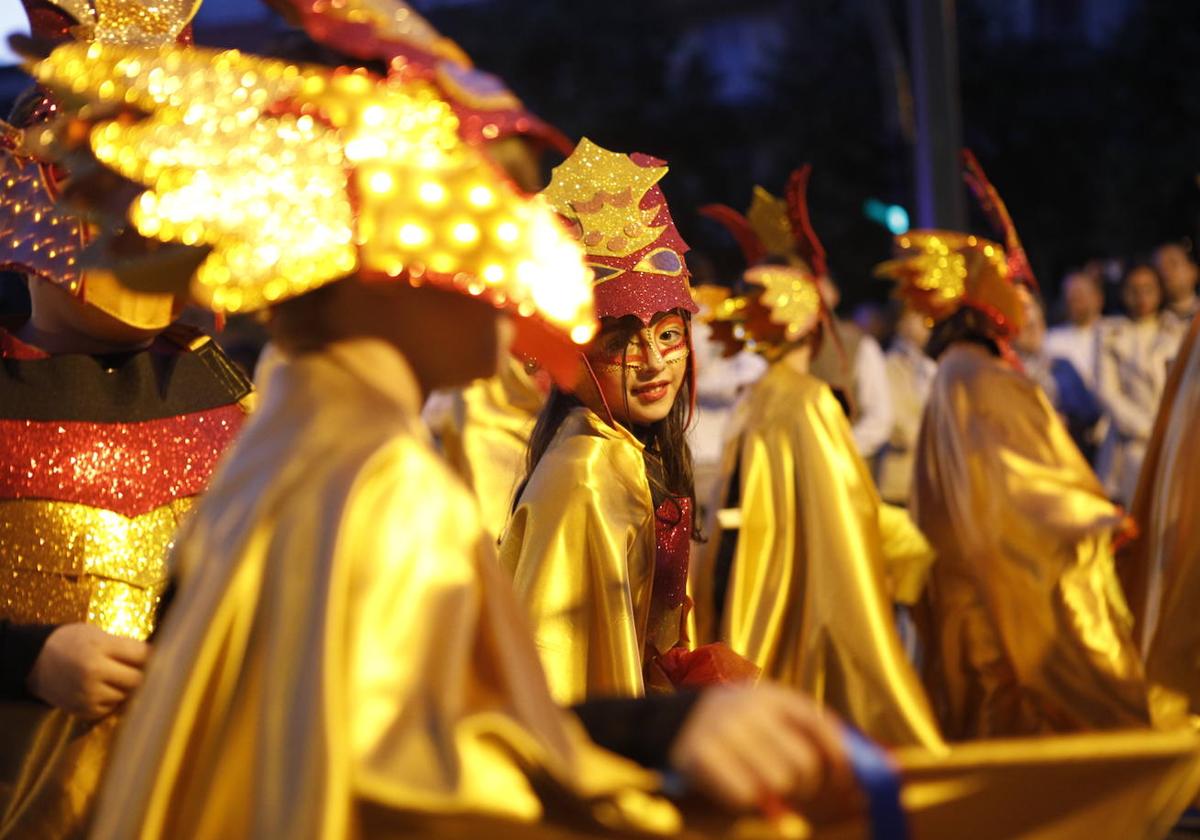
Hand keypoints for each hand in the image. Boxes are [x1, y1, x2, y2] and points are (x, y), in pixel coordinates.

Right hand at [26, 623, 148, 718]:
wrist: (33, 661)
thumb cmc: (71, 641)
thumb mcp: (97, 634)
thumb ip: (124, 646)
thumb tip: (156, 658)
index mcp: (100, 647)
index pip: (142, 655)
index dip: (153, 656)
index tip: (158, 656)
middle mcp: (93, 671)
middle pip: (137, 679)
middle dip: (143, 675)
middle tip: (144, 671)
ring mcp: (87, 692)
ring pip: (125, 696)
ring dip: (126, 689)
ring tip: (119, 679)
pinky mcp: (80, 709)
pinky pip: (109, 709)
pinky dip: (111, 701)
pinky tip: (105, 690)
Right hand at [668, 682, 853, 812]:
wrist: (666, 724)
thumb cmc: (733, 726)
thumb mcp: (767, 715)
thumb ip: (812, 733)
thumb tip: (885, 763)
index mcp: (770, 695)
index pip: (821, 726)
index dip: (840, 759)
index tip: (844, 781)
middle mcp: (748, 708)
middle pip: (804, 764)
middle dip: (805, 784)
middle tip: (792, 785)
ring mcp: (722, 730)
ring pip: (779, 782)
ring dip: (776, 794)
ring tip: (762, 784)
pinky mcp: (700, 755)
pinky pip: (746, 795)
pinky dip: (746, 799)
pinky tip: (736, 788)